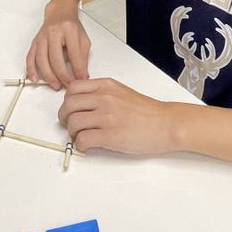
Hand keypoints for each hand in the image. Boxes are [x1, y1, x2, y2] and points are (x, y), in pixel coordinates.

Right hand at [26, 1, 90, 88]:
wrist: (59, 12)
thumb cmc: (71, 26)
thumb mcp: (83, 38)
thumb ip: (83, 57)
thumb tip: (82, 75)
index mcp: (68, 29)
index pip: (74, 53)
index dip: (78, 69)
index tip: (81, 79)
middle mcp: (53, 32)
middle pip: (56, 58)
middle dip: (63, 75)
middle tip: (68, 85)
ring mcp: (42, 37)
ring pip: (42, 60)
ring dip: (48, 76)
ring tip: (56, 85)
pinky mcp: (35, 42)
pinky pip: (30, 57)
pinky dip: (31, 70)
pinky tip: (35, 79)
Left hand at [59, 78, 176, 153]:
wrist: (166, 124)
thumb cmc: (147, 112)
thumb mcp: (121, 92)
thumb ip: (102, 94)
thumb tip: (82, 104)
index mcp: (106, 86)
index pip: (73, 89)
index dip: (68, 101)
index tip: (71, 110)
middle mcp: (104, 98)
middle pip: (68, 105)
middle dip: (65, 118)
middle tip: (71, 125)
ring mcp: (107, 116)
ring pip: (72, 123)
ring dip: (72, 133)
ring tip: (81, 136)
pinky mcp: (109, 135)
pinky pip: (82, 140)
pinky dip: (80, 145)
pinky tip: (88, 146)